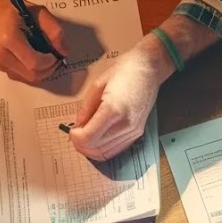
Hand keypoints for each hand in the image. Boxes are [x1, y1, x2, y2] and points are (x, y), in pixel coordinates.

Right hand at [0, 1, 64, 83]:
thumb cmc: (10, 8)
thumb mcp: (36, 11)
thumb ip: (54, 29)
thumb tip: (64, 51)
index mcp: (9, 39)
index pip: (35, 63)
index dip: (51, 62)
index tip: (57, 53)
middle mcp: (1, 55)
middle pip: (32, 75)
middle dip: (49, 70)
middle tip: (56, 58)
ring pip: (27, 79)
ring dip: (41, 72)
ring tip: (47, 58)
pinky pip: (20, 76)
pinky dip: (31, 71)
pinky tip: (35, 59)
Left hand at [69, 39, 173, 160]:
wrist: (149, 69)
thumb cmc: (125, 71)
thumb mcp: (98, 84)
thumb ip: (85, 108)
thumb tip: (77, 125)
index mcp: (113, 109)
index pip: (89, 137)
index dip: (76, 137)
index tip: (72, 130)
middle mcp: (125, 124)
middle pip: (96, 148)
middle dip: (81, 144)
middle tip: (76, 134)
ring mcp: (133, 130)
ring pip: (106, 153)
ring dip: (91, 149)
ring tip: (85, 136)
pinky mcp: (137, 132)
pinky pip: (117, 150)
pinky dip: (103, 149)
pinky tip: (97, 139)